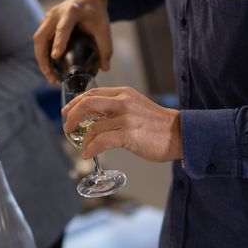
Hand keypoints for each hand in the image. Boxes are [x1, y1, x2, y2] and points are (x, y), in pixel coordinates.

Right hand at [34, 0, 111, 83]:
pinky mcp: (46, 21)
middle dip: (43, 58)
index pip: (62, 27)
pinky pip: (39, 38)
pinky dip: (41, 53)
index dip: (58, 42)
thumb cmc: (95, 12)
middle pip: (42, 36)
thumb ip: (105, 48)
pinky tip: (49, 66)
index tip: (55, 56)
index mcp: (72, 11)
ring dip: (40, 58)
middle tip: (51, 76)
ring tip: (50, 75)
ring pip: (37, 39)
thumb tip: (105, 68)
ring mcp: (48, 17)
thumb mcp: (104, 28)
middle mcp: (56, 13)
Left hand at [62, 86, 181, 163]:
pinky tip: (89, 154)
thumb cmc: (157, 124)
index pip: (92, 93)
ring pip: (93, 127)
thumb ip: (116, 108)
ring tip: (83, 147)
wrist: (180, 133)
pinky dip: (91, 148)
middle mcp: (123, 102)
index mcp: (123, 93)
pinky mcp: (129, 135)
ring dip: (84, 140)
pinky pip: (101, 142)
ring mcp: (126, 119)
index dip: (75, 103)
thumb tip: (94, 118)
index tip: (67, 112)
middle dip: (72, 117)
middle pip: (87, 104)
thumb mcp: (135, 106)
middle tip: (68, 128)